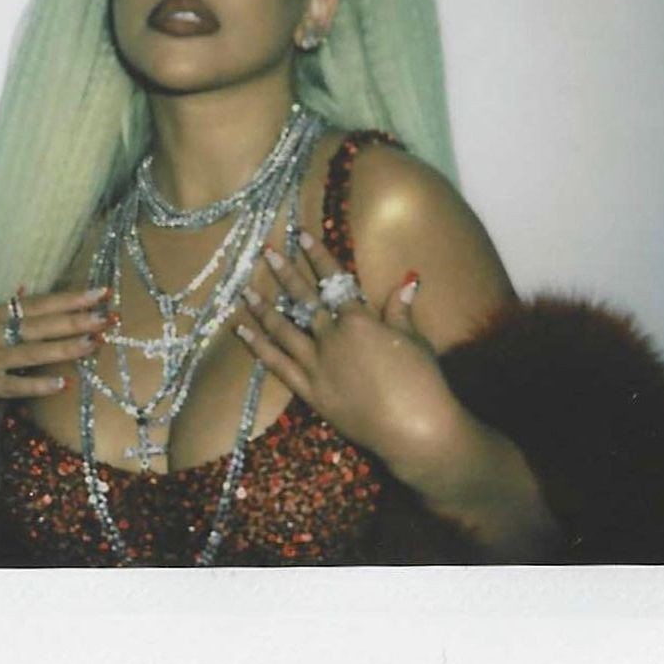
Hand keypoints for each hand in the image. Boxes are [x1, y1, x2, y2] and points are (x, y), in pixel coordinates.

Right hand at [0, 284, 111, 433]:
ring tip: (94, 343)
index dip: (70, 298)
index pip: (37, 302)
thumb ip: (1, 313)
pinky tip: (62, 384)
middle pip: (41, 323)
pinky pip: (15, 385)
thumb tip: (27, 291)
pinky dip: (38, 384)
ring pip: (32, 351)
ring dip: (66, 347)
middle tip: (107, 314)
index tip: (99, 291)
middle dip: (77, 318)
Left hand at [233, 231, 469, 483]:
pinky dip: (258, 347)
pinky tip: (242, 332)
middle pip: (304, 299)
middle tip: (266, 252)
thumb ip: (401, 310)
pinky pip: (277, 365)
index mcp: (359, 320)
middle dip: (284, 273)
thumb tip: (408, 279)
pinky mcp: (310, 391)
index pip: (334, 280)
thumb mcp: (413, 340)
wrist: (413, 428)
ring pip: (283, 329)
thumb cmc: (422, 382)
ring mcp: (317, 364)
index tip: (301, 236)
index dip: (318, 256)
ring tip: (245, 290)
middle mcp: (332, 337)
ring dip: (263, 308)